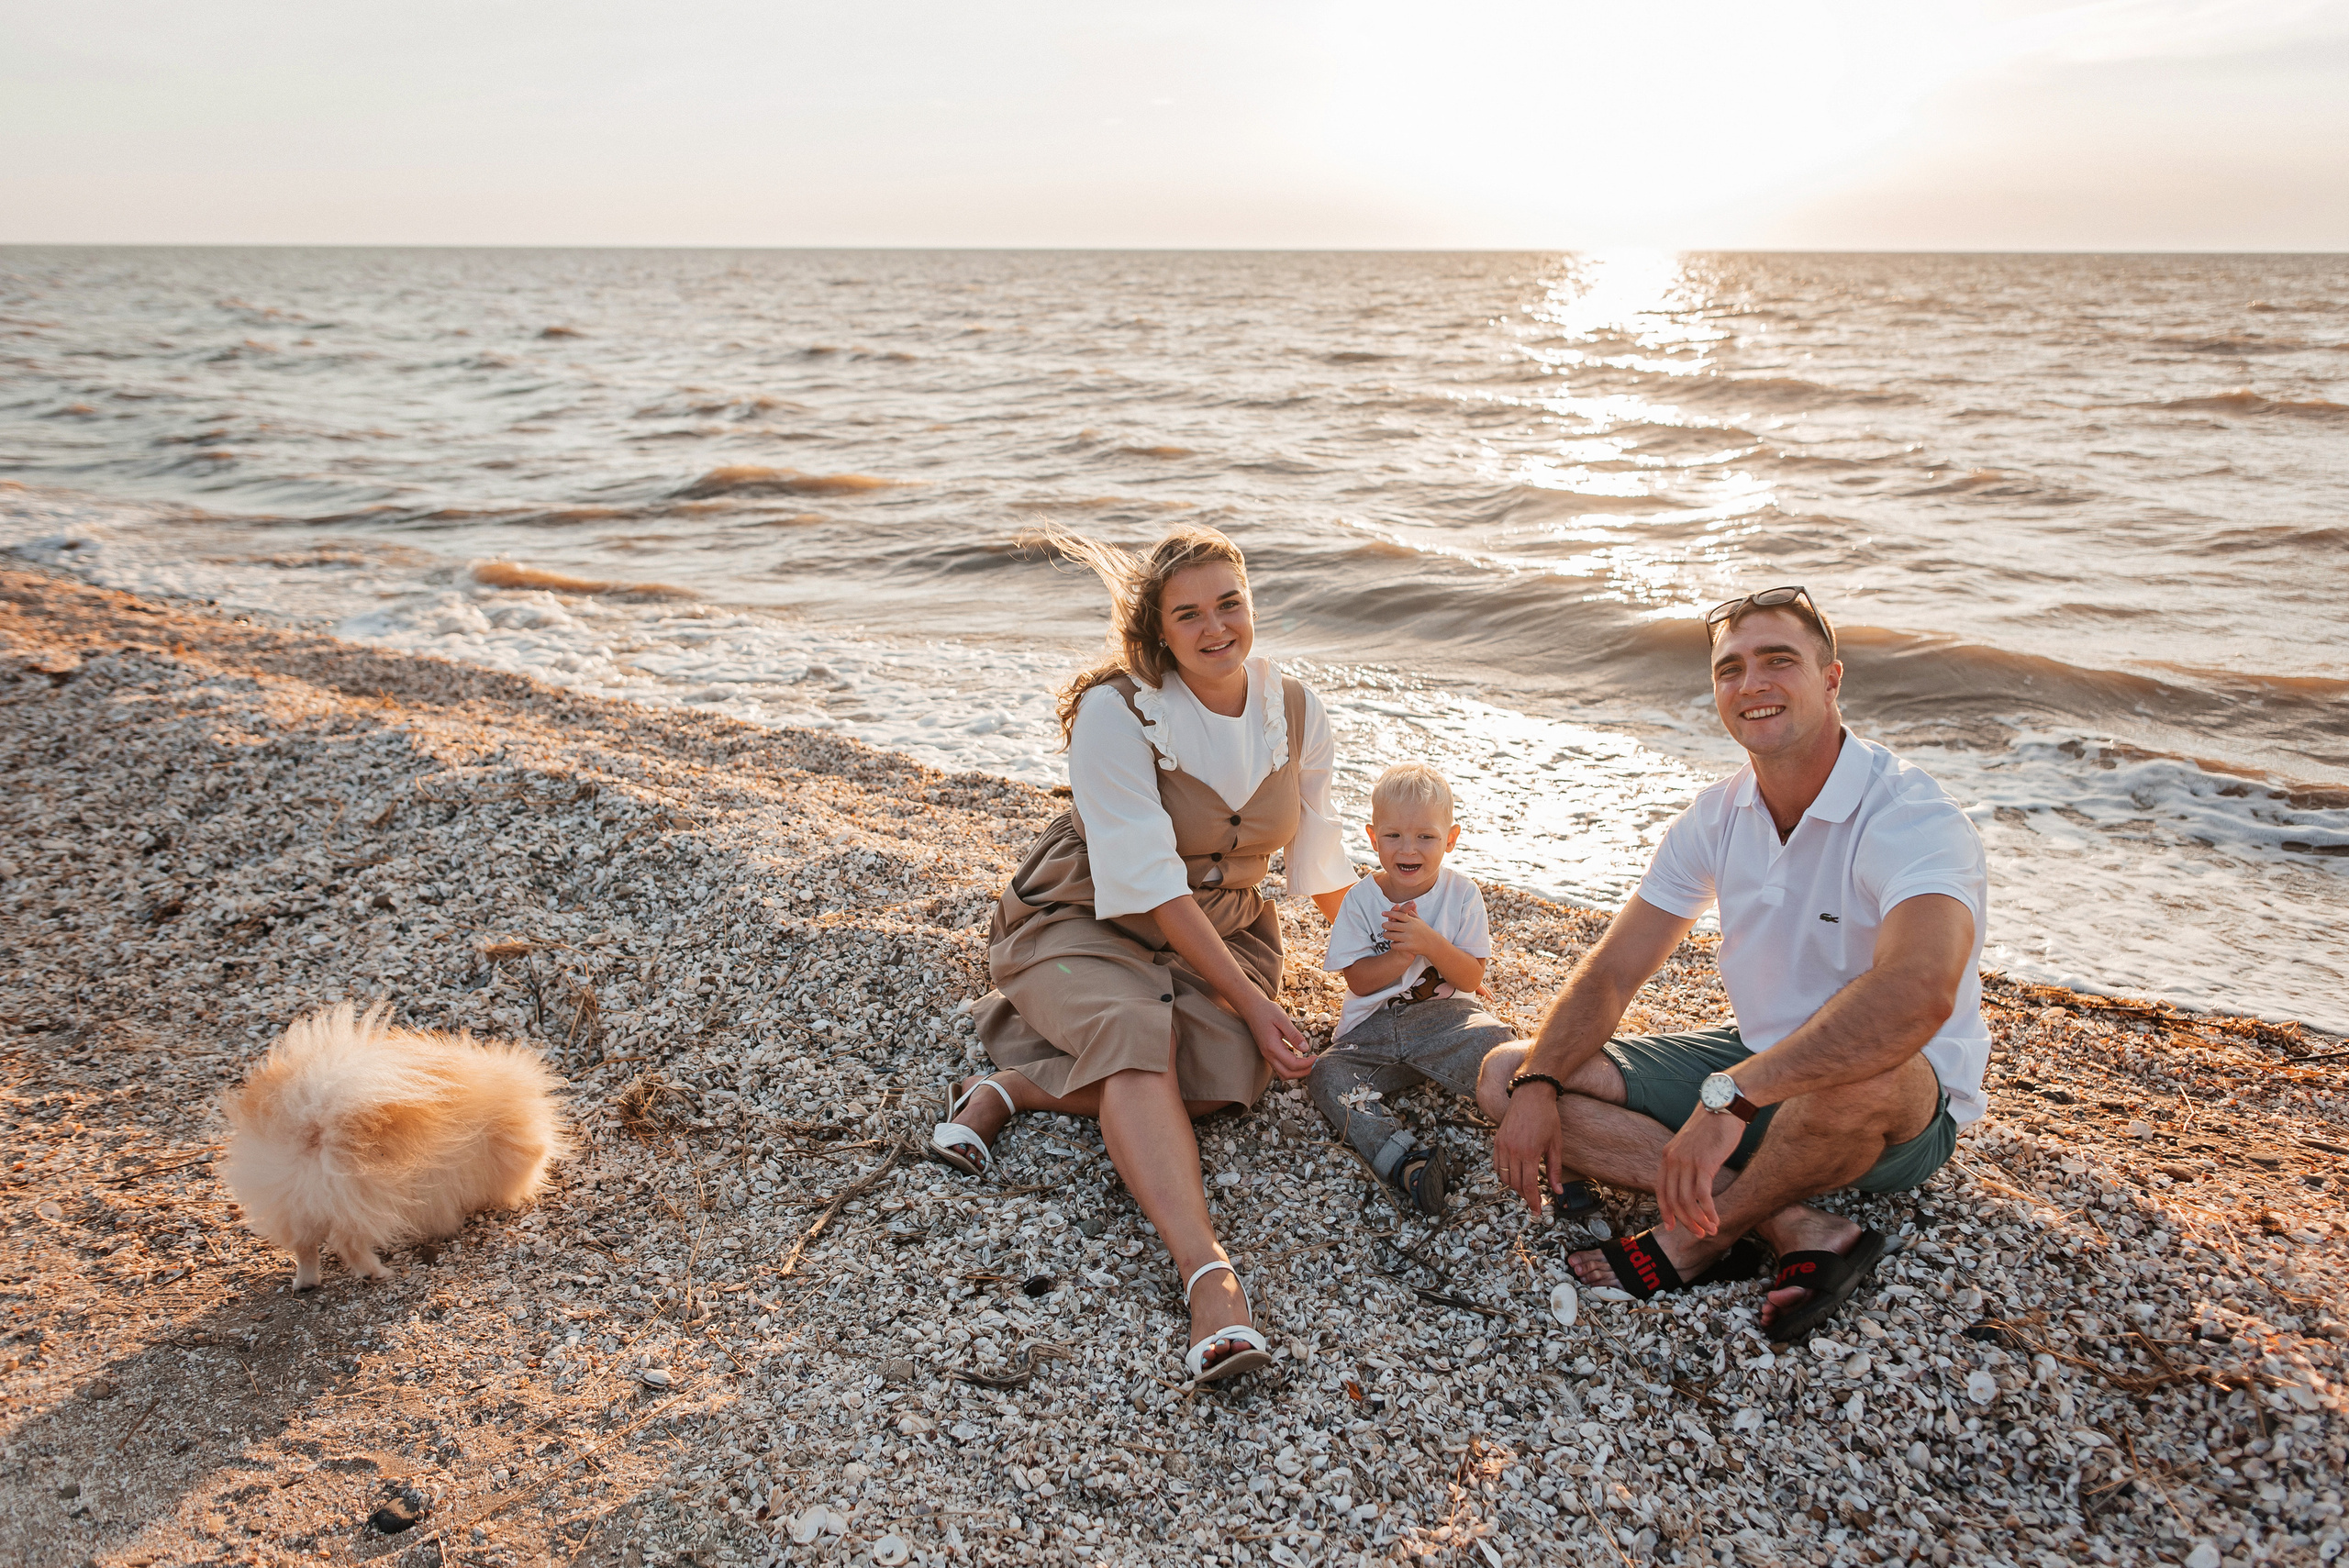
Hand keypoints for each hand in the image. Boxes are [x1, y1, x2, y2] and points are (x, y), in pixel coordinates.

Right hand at [1246, 1002, 1316, 1080]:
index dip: (1306, 1064)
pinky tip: (1298, 1059)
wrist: (1251, 1008)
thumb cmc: (1267, 1011)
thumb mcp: (1283, 1019)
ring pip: (1282, 1073)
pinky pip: (1279, 1067)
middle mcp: (1268, 1054)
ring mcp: (1266, 1055)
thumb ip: (1294, 1035)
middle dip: (1302, 1072)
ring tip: (1307, 1064)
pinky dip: (1290, 1068)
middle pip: (1287, 1074)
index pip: (1292, 1064)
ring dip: (1296, 1073)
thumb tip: (1306, 1049)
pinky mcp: (1267, 1053)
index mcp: (1272, 1046)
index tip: (1316, 1057)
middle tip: (1314, 1064)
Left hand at [1381, 906, 1434, 955]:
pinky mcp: (1409, 946)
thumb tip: (1410, 901)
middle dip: (1385, 925)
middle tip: (1383, 925)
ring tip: (1386, 935)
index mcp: (1412, 920)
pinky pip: (1395, 945)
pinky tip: (1393, 943)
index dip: (1389, 913)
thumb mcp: (1419, 920)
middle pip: (1392, 925)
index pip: (1398, 914)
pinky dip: (1392, 944)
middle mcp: (1410, 928)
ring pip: (1392, 936)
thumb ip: (1412, 912)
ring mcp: (1409, 937)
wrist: (1433, 944)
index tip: (1383, 913)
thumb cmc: (1424, 931)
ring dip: (1387, 935)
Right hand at [1492, 1083, 1566, 1216]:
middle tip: (1534, 1201)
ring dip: (1514, 1186)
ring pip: (1504, 1177)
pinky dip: (1504, 1174)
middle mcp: (1513, 1151)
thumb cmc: (1547, 1118)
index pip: (1529, 1185)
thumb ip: (1555, 1170)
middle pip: (1515, 1184)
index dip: (1533, 1201)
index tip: (1537, 1211)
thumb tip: (1557, 1191)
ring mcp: (1502, 1146)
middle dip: (1525, 1195)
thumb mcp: (1555, 1144)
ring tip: (1526, 1188)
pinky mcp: (1497, 1141)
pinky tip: (1514, 1175)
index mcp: (1529, 1153)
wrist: (1531, 1095)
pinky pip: (1497, 1165)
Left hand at [1655, 1108, 1743, 1238]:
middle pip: (1673, 1200)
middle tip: (1698, 1233)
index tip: (1672, 1226)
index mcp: (1667, 1156)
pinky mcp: (1704, 1163)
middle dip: (1685, 1221)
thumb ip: (1686, 1161)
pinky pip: (1703, 1195)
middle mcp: (1673, 1160)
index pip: (1661, 1190)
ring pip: (1687, 1201)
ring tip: (1710, 1229)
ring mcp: (1687, 1161)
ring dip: (1699, 1220)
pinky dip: (1709, 1211)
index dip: (1666, 1211)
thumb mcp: (1691, 1144)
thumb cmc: (1712, 1125)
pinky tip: (1716, 1219)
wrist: (1723, 1105)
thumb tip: (1689, 1181)